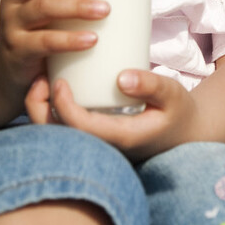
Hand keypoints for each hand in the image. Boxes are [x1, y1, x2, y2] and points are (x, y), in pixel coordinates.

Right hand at [0, 0, 105, 107]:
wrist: (14, 77)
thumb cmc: (42, 30)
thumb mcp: (56, 4)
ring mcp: (12, 25)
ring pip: (42, 9)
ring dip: (76, 7)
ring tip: (105, 10)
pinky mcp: (18, 51)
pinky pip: (44, 43)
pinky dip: (69, 40)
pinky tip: (91, 40)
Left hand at [26, 70, 197, 161]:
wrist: (184, 134)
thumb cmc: (178, 112)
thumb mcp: (173, 94)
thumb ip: (152, 85)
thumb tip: (121, 78)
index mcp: (121, 138)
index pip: (81, 128)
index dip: (63, 106)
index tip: (58, 81)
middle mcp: (104, 147)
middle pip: (58, 138)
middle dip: (40, 110)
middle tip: (40, 79)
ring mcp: (98, 146)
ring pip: (56, 137)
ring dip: (41, 111)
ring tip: (42, 82)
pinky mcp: (95, 139)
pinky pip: (64, 131)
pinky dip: (50, 113)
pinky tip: (52, 91)